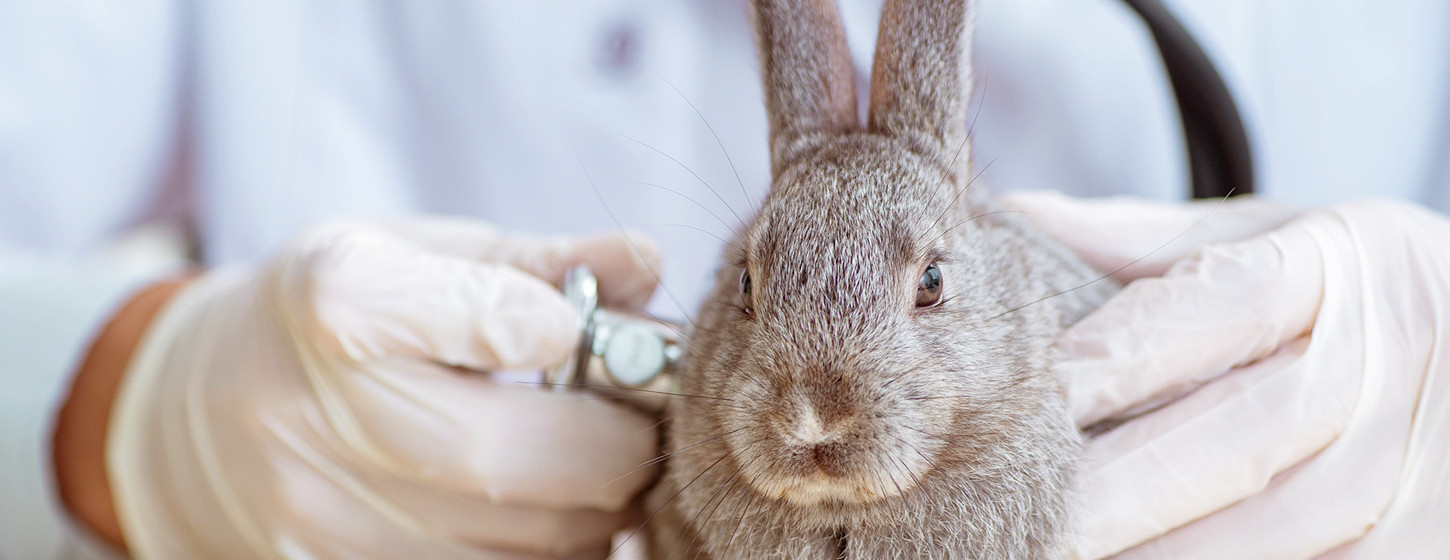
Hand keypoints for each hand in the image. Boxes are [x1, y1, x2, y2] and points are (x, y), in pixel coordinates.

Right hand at [103, 219, 664, 558]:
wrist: (194, 414)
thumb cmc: (330, 316)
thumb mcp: (417, 255)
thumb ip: (538, 263)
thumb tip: (647, 260)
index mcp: (338, 299)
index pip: (484, 320)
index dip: (561, 328)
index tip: (582, 329)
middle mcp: (315, 418)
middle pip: (512, 457)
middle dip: (613, 444)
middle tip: (634, 419)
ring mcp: (319, 516)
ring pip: (521, 541)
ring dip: (590, 508)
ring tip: (583, 462)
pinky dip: (544, 551)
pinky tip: (538, 510)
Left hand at [1005, 192, 1449, 558]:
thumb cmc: (1369, 290)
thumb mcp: (1285, 236)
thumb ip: (1151, 239)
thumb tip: (1018, 218)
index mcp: (1339, 270)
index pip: (1218, 309)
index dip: (1118, 357)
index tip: (1031, 394)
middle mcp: (1382, 370)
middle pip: (1233, 438)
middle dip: (1117, 487)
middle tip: (1023, 511)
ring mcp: (1409, 470)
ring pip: (1269, 533)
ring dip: (1160, 555)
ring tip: (1057, 557)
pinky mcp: (1419, 545)